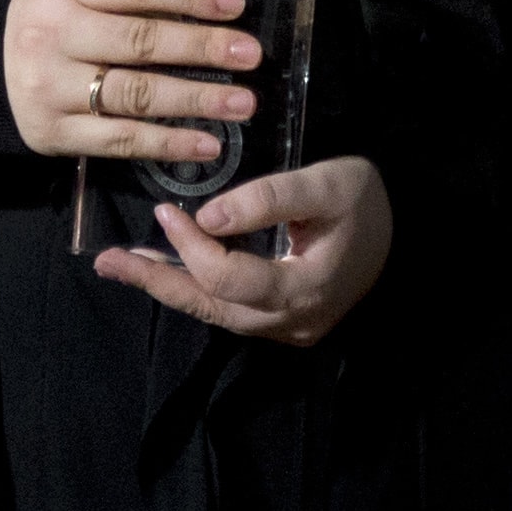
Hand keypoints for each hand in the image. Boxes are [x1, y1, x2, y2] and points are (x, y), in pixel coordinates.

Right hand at [2, 0, 262, 168]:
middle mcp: (51, 36)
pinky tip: (207, 142)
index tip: (235, 6)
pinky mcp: (53, 133)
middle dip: (202, 48)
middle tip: (250, 55)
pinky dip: (168, 142)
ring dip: (195, 100)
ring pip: (135, 95)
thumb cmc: (54, 23)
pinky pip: (120, 139)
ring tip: (242, 103)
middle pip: (140, 42)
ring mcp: (50, 88)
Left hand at [96, 157, 392, 344]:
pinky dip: (194, 288)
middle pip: (212, 308)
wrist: (403, 230)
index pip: (231, 279)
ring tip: (121, 266)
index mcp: (304, 290)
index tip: (167, 210)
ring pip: (216, 313)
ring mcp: (287, 327)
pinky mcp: (282, 319)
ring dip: (168, 287)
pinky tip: (164, 270)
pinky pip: (229, 309)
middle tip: (108, 262)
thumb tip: (206, 217)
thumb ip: (270, 197)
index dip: (193, 248)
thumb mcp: (327, 183)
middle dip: (157, 283)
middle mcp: (291, 322)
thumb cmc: (365, 200)